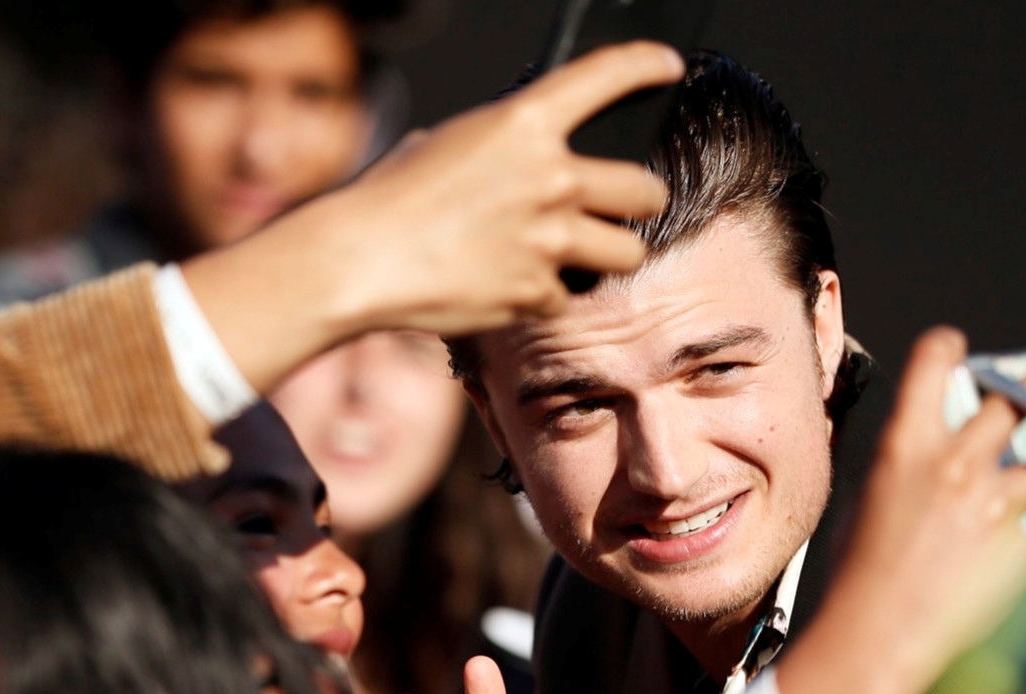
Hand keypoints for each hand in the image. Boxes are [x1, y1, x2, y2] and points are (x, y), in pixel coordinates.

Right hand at [297, 41, 680, 336]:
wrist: (358, 261)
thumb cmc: (388, 199)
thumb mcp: (444, 143)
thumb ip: (499, 150)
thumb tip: (519, 166)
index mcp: (523, 123)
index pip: (605, 76)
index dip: (645, 64)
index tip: (666, 66)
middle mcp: (550, 178)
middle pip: (644, 189)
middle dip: (642, 198)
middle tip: (626, 206)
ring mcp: (549, 240)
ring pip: (627, 251)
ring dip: (609, 253)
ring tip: (580, 256)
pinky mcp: (535, 293)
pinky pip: (566, 297)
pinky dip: (544, 297)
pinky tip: (512, 289)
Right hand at [828, 328, 1025, 693]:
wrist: (880, 632)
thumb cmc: (862, 572)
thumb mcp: (873, 497)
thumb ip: (910, 465)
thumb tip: (940, 453)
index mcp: (905, 445)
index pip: (931, 364)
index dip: (947, 348)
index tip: (959, 347)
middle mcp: (954, 463)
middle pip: (1014, 400)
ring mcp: (992, 503)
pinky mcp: (1018, 542)